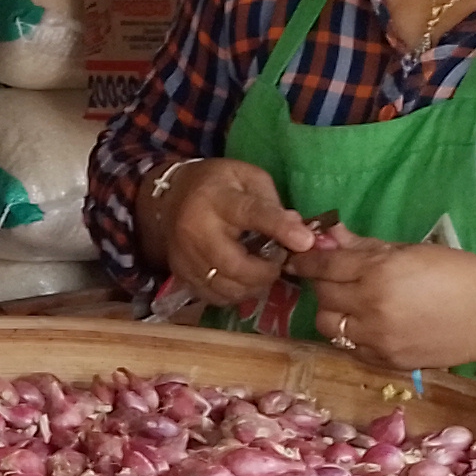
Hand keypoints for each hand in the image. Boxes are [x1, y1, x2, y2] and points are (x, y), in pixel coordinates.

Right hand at [154, 159, 315, 315]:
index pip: (251, 214)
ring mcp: (185, 256)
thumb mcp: (248, 178)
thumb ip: (273, 203)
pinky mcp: (181, 274)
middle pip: (236, 265)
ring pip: (227, 287)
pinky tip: (242, 279)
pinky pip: (214, 297)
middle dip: (266, 272)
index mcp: (217, 199)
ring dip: (253, 286)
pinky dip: (235, 294)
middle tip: (278, 262)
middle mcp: (196, 230)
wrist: (169, 197)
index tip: (305, 241)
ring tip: (261, 270)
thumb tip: (298, 232)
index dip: (279, 228)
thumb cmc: (218, 184)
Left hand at [286, 235, 475, 371]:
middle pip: (323, 295)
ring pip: (329, 326)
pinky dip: (351, 334)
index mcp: (379, 273)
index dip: (308, 260)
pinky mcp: (386, 361)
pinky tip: (368, 323)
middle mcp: (371, 307)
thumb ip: (366, 246)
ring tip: (351, 302)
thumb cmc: (459, 273)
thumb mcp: (411, 251)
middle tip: (334, 277)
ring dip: (332, 311)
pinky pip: (351, 347)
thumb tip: (330, 236)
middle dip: (323, 283)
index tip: (299, 257)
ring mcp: (377, 339)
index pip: (325, 265)